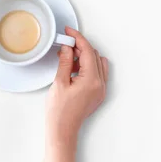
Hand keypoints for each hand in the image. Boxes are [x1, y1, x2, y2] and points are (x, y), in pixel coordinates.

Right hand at [46, 27, 108, 148]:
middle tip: (64, 44)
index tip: (69, 32)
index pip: (87, 51)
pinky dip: (86, 66)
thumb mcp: (59, 82)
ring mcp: (100, 89)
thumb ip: (65, 62)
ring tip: (66, 58)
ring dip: (83, 56)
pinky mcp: (97, 93)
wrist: (62, 129)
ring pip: (96, 63)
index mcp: (92, 80)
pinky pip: (96, 73)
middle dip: (80, 47)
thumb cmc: (59, 111)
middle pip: (94, 56)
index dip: (78, 38)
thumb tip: (67, 47)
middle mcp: (100, 84)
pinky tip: (73, 68)